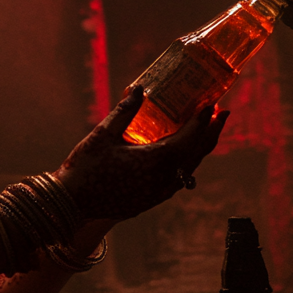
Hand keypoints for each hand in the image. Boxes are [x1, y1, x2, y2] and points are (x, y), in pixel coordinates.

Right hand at [55, 86, 229, 220]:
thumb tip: (140, 88)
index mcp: (156, 160)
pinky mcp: (150, 201)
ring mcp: (159, 193)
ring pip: (190, 169)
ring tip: (205, 131)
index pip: (190, 136)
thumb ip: (125, 111)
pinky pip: (177, 180)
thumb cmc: (85, 167)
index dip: (204, 119)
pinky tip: (181, 155)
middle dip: (211, 132)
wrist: (70, 203)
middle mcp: (164, 179)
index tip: (213, 103)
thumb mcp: (103, 134)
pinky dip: (186, 163)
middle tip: (221, 113)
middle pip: (198, 153)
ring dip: (199, 149)